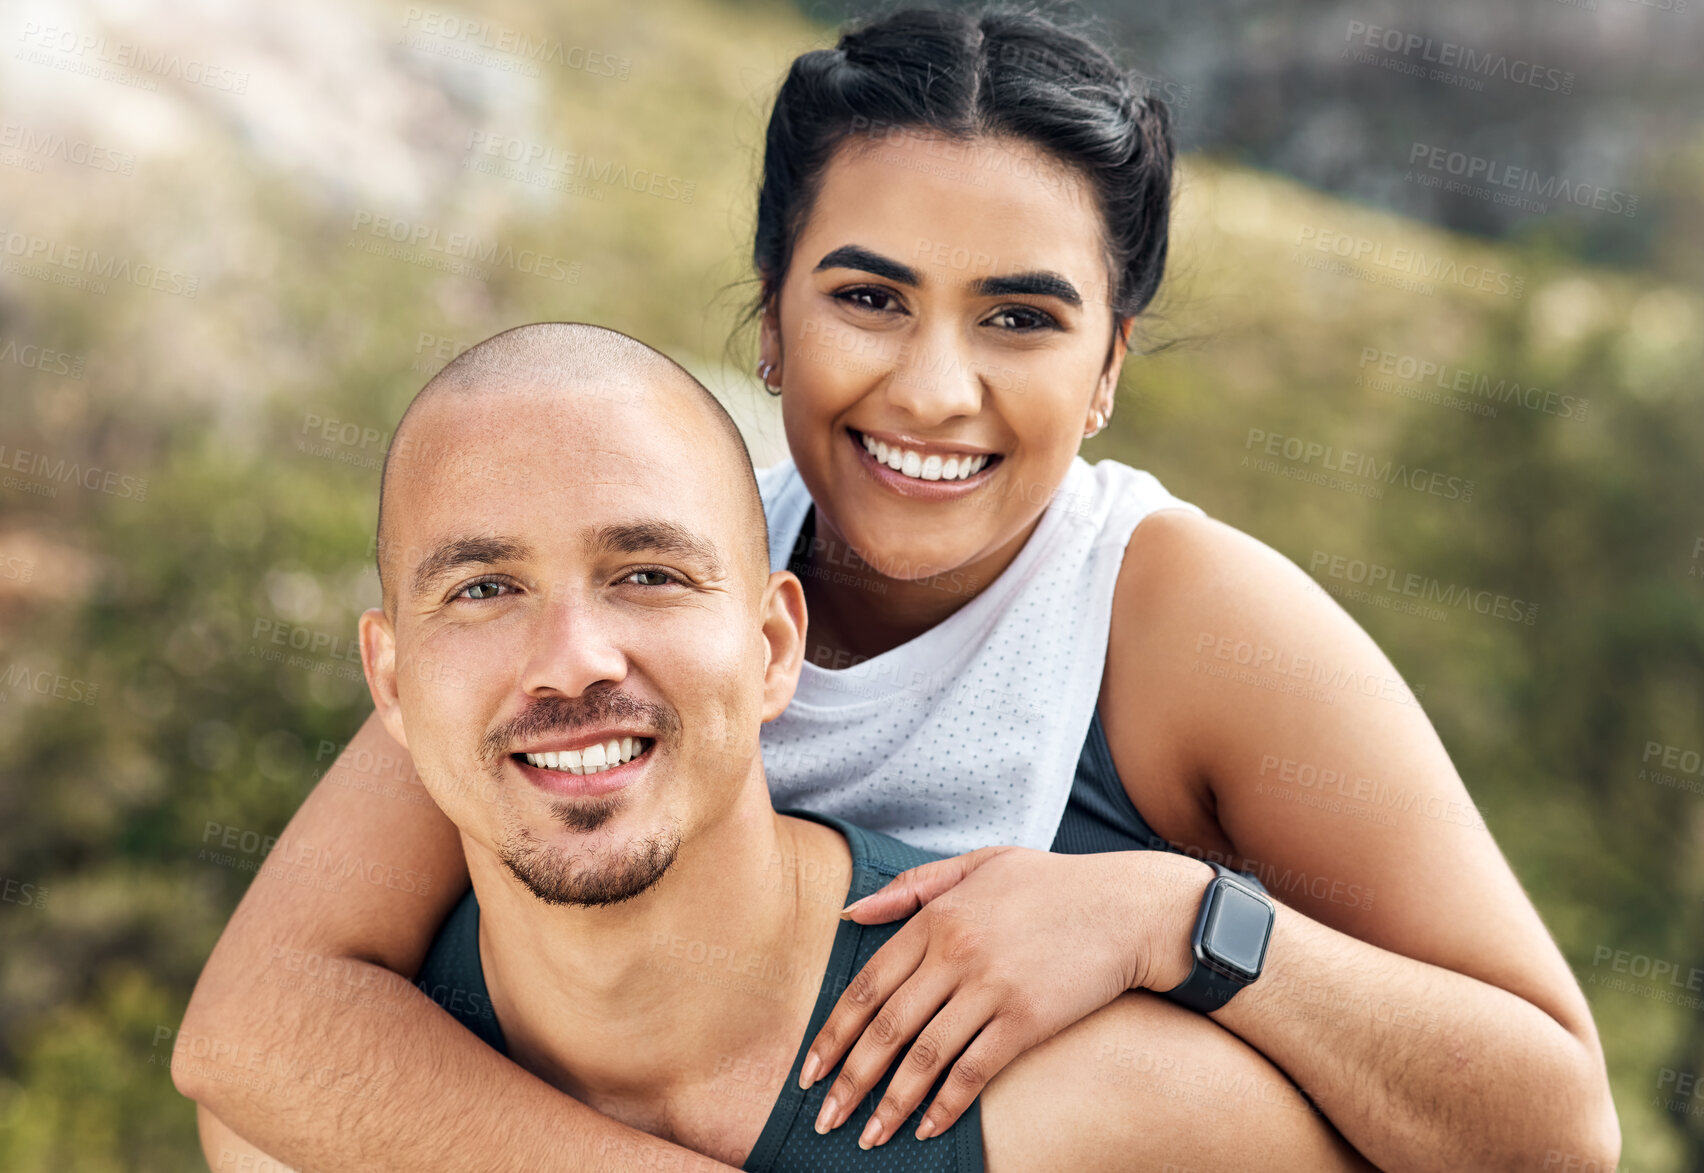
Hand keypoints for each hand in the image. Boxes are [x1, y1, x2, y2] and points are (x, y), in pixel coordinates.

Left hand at [798, 845, 1211, 1146]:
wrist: (1128, 906)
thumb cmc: (1053, 884)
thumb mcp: (978, 864)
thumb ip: (913, 887)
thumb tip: (852, 913)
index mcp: (936, 917)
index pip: (867, 984)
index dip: (833, 1032)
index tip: (809, 1069)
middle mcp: (955, 953)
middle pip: (886, 1027)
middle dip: (849, 1079)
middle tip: (824, 1117)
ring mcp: (990, 987)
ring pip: (923, 1057)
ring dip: (889, 1104)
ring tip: (867, 1137)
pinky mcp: (1026, 1019)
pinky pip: (973, 1072)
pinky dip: (945, 1106)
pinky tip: (925, 1129)